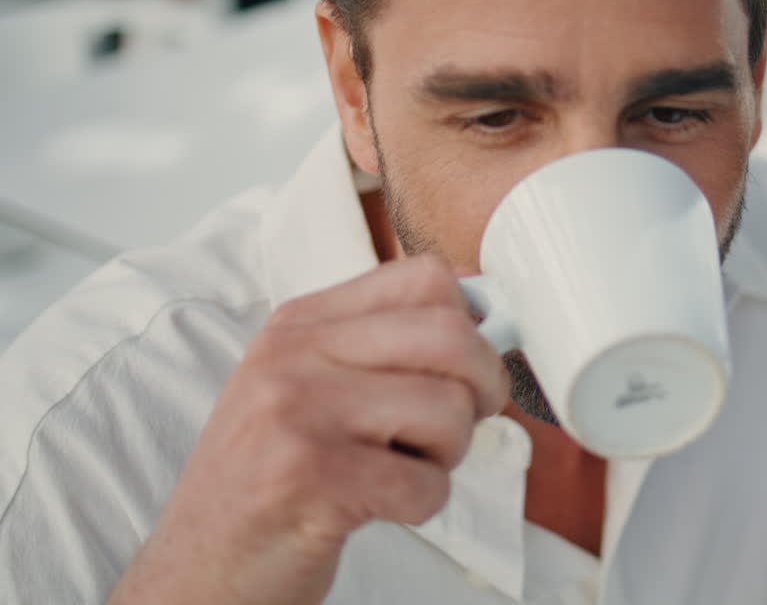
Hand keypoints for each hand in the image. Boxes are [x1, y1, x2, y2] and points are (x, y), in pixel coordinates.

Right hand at [107, 256, 508, 604]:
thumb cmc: (271, 479)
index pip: (426, 278)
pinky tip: (379, 507)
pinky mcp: (308, 479)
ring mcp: (296, 414)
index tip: (466, 367)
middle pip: (451, 336)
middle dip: (482, 387)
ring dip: (448, 455)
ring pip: (448, 410)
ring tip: (401, 468)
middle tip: (460, 424)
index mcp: (301, 324)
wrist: (199, 567)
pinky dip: (423, 505)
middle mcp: (293, 356)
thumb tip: (486, 308)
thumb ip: (386, 345)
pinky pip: (426, 484)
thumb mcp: (311, 388)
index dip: (473, 324)